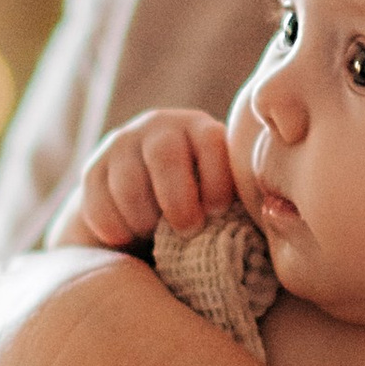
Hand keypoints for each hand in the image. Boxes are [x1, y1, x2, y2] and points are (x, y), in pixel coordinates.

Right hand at [59, 107, 239, 248]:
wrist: (147, 216)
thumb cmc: (202, 214)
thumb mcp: (225, 204)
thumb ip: (243, 207)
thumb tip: (271, 221)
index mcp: (202, 131)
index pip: (210, 143)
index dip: (215, 179)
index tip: (217, 212)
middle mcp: (160, 128)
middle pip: (164, 154)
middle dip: (177, 199)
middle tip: (186, 230)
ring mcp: (123, 145)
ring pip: (127, 180)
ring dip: (143, 217)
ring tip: (154, 236)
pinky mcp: (93, 169)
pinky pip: (97, 200)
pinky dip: (114, 227)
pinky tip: (128, 237)